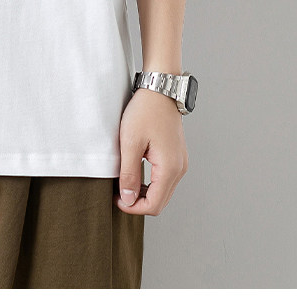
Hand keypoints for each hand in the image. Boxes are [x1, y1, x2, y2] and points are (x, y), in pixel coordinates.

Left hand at [116, 87, 187, 215]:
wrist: (160, 89)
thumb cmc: (145, 111)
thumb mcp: (130, 143)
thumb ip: (129, 174)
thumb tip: (128, 200)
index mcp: (170, 168)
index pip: (153, 205)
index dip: (133, 207)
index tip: (116, 198)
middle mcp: (179, 169)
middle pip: (159, 202)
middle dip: (137, 202)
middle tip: (117, 191)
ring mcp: (180, 162)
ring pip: (162, 192)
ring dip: (143, 193)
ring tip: (124, 181)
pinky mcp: (176, 156)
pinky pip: (164, 179)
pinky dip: (150, 183)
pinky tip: (135, 172)